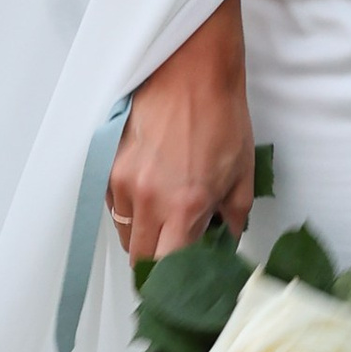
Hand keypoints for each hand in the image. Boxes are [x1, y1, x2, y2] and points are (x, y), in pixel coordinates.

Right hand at [108, 0, 254, 264]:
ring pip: (123, 231)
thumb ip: (234, 217)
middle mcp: (147, 199)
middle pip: (139, 257)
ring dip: (141, 235)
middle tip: (174, 256)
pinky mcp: (108, 162)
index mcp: (184, 206)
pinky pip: (112, 203)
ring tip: (163, 221)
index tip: (183, 285)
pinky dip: (128, 208)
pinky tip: (149, 193)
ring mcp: (121, 180)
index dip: (175, 282)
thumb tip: (227, 241)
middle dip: (156, 264)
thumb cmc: (221, 114)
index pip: (168, 268)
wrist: (191, 67)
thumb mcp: (242, 172)